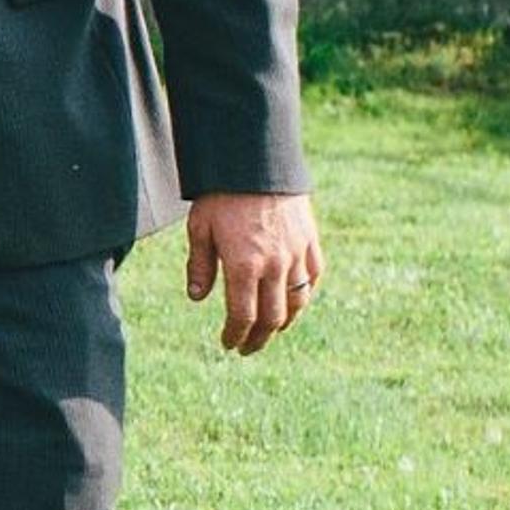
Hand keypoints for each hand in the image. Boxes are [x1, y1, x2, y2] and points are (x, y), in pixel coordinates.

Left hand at [183, 190, 320, 354]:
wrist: (257, 161)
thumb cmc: (222, 194)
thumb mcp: (200, 227)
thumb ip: (199, 265)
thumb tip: (196, 298)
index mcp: (244, 265)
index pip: (242, 316)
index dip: (235, 335)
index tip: (228, 343)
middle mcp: (274, 265)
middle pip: (272, 317)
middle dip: (259, 339)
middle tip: (248, 348)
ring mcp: (296, 254)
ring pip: (297, 302)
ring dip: (284, 322)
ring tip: (271, 330)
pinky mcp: (310, 241)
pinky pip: (313, 277)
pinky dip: (305, 294)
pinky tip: (295, 301)